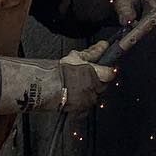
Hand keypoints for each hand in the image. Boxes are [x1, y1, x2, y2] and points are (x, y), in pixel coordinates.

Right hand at [0, 49, 115, 114]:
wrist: (44, 86)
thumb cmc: (59, 71)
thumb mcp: (77, 57)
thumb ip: (93, 52)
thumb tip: (103, 45)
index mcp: (96, 74)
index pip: (111, 73)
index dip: (107, 70)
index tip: (104, 69)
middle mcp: (94, 89)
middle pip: (103, 85)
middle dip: (97, 81)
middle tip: (85, 77)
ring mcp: (87, 101)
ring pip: (94, 96)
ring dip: (89, 91)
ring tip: (76, 86)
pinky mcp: (80, 110)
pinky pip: (86, 107)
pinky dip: (82, 102)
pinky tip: (73, 96)